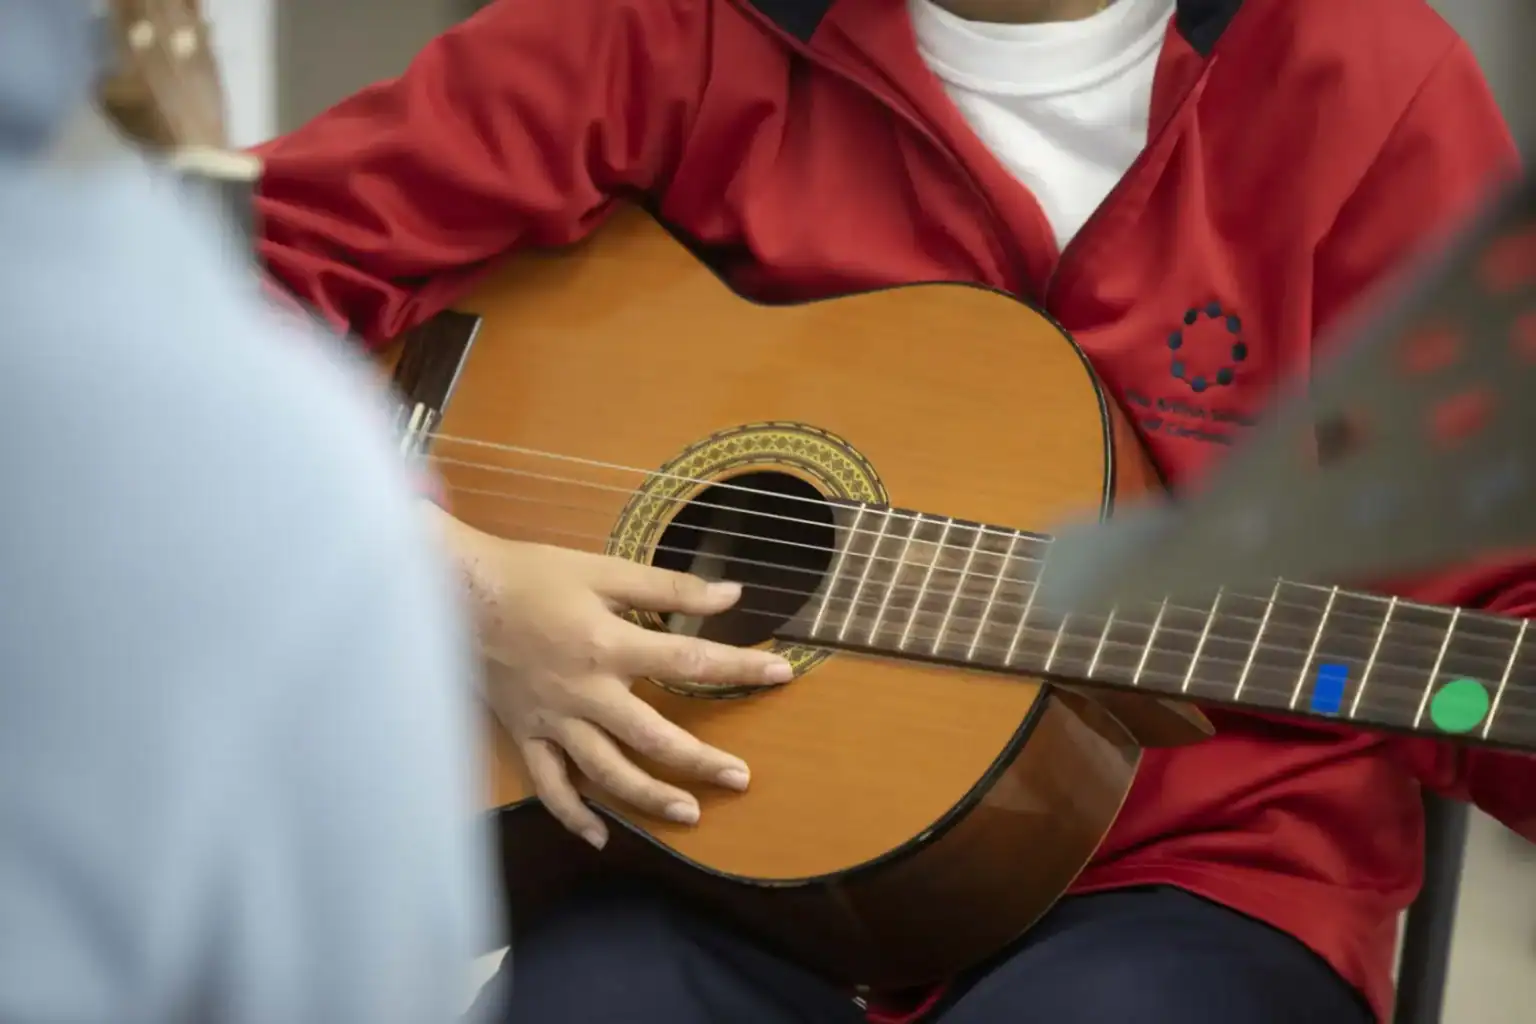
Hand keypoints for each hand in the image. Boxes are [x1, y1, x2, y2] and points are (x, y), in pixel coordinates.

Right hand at [435, 509, 792, 849]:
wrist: (455, 591)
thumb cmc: (531, 574)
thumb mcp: (603, 570)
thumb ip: (669, 587)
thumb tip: (731, 595)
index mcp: (611, 645)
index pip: (691, 662)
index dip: (740, 668)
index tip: (780, 674)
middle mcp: (587, 693)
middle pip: (655, 738)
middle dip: (702, 762)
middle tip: (740, 778)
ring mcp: (554, 721)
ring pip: (607, 774)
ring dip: (650, 798)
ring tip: (689, 815)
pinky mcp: (525, 734)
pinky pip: (550, 786)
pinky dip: (574, 816)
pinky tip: (600, 837)